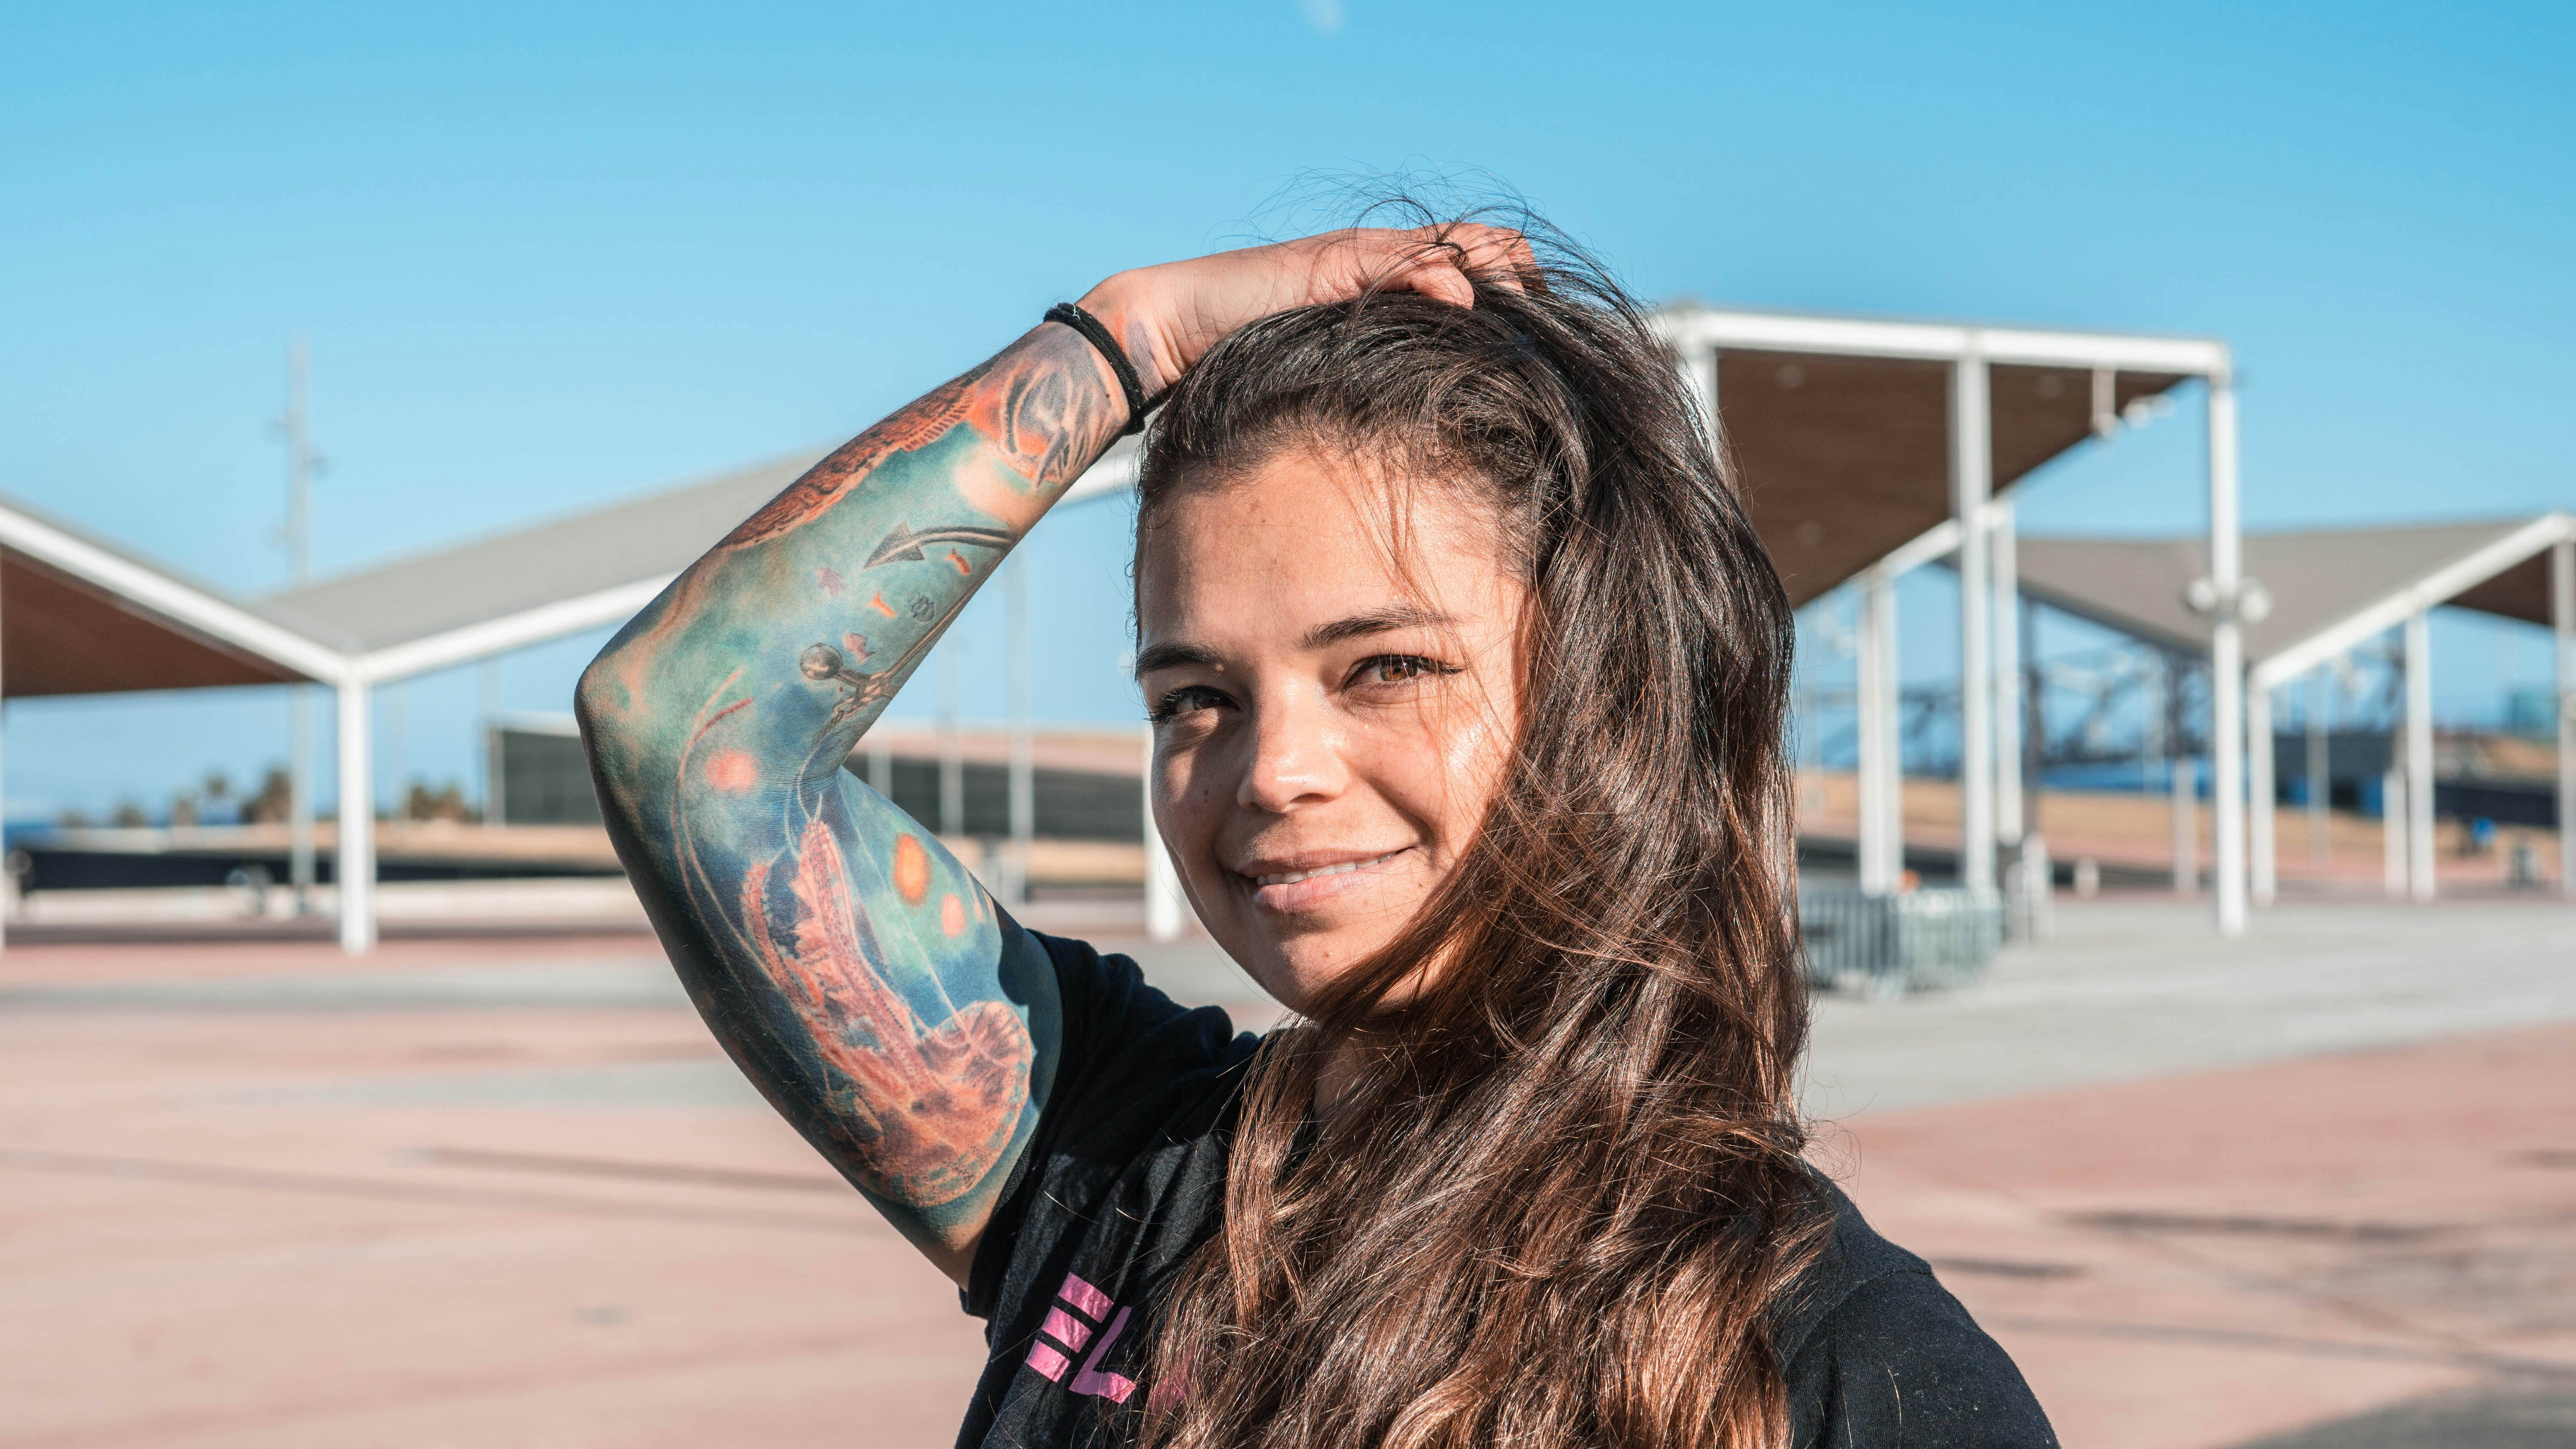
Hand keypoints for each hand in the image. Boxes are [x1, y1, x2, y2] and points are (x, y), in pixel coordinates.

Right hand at [1076, 225, 1534, 398]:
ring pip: (1449, 247)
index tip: (1544, 333)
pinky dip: (1434, 277)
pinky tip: (1461, 301)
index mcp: (1383, 284)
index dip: (1515, 294)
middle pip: (1479, 248)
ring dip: (1495, 273)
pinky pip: (1396, 263)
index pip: (1471, 269)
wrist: (1172, 330)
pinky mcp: (1330, 264)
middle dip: (1522, 280)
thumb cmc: (1242, 363)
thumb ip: (1373, 382)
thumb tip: (1425, 427)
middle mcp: (1377, 262)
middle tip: (1548, 319)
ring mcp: (1355, 258)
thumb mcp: (1325, 374)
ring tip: (1527, 300)